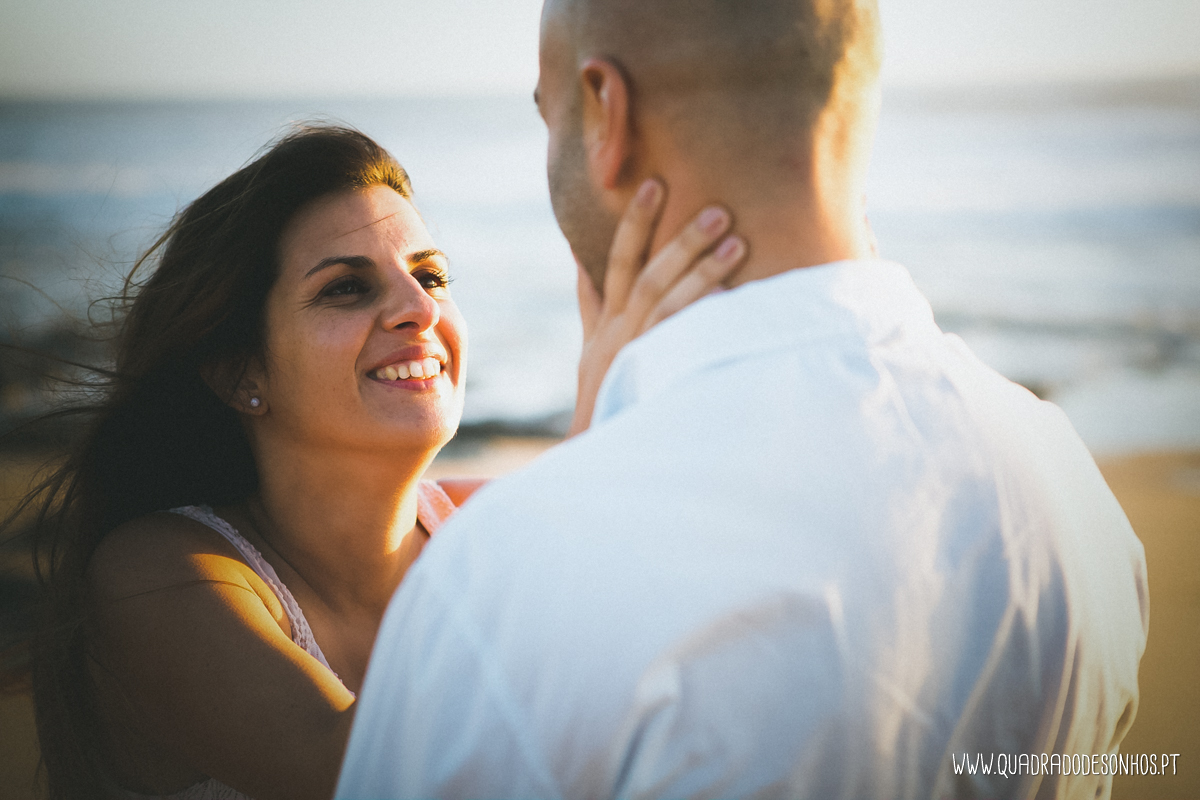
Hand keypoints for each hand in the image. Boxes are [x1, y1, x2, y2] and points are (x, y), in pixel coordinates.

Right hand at [569, 179, 746, 436]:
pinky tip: (732, 297)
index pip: (618, 261)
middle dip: (682, 239)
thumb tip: (583, 258)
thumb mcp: (591, 349)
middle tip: (719, 209)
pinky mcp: (651, 380)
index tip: (654, 185)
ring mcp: (635, 358)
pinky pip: (679, 342)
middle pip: (647, 275)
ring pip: (666, 304)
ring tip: (738, 245)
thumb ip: (590, 303)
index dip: (634, 223)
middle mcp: (618, 336)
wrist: (597, 457)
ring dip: (702, 272)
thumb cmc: (603, 399)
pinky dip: (702, 317)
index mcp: (607, 324)